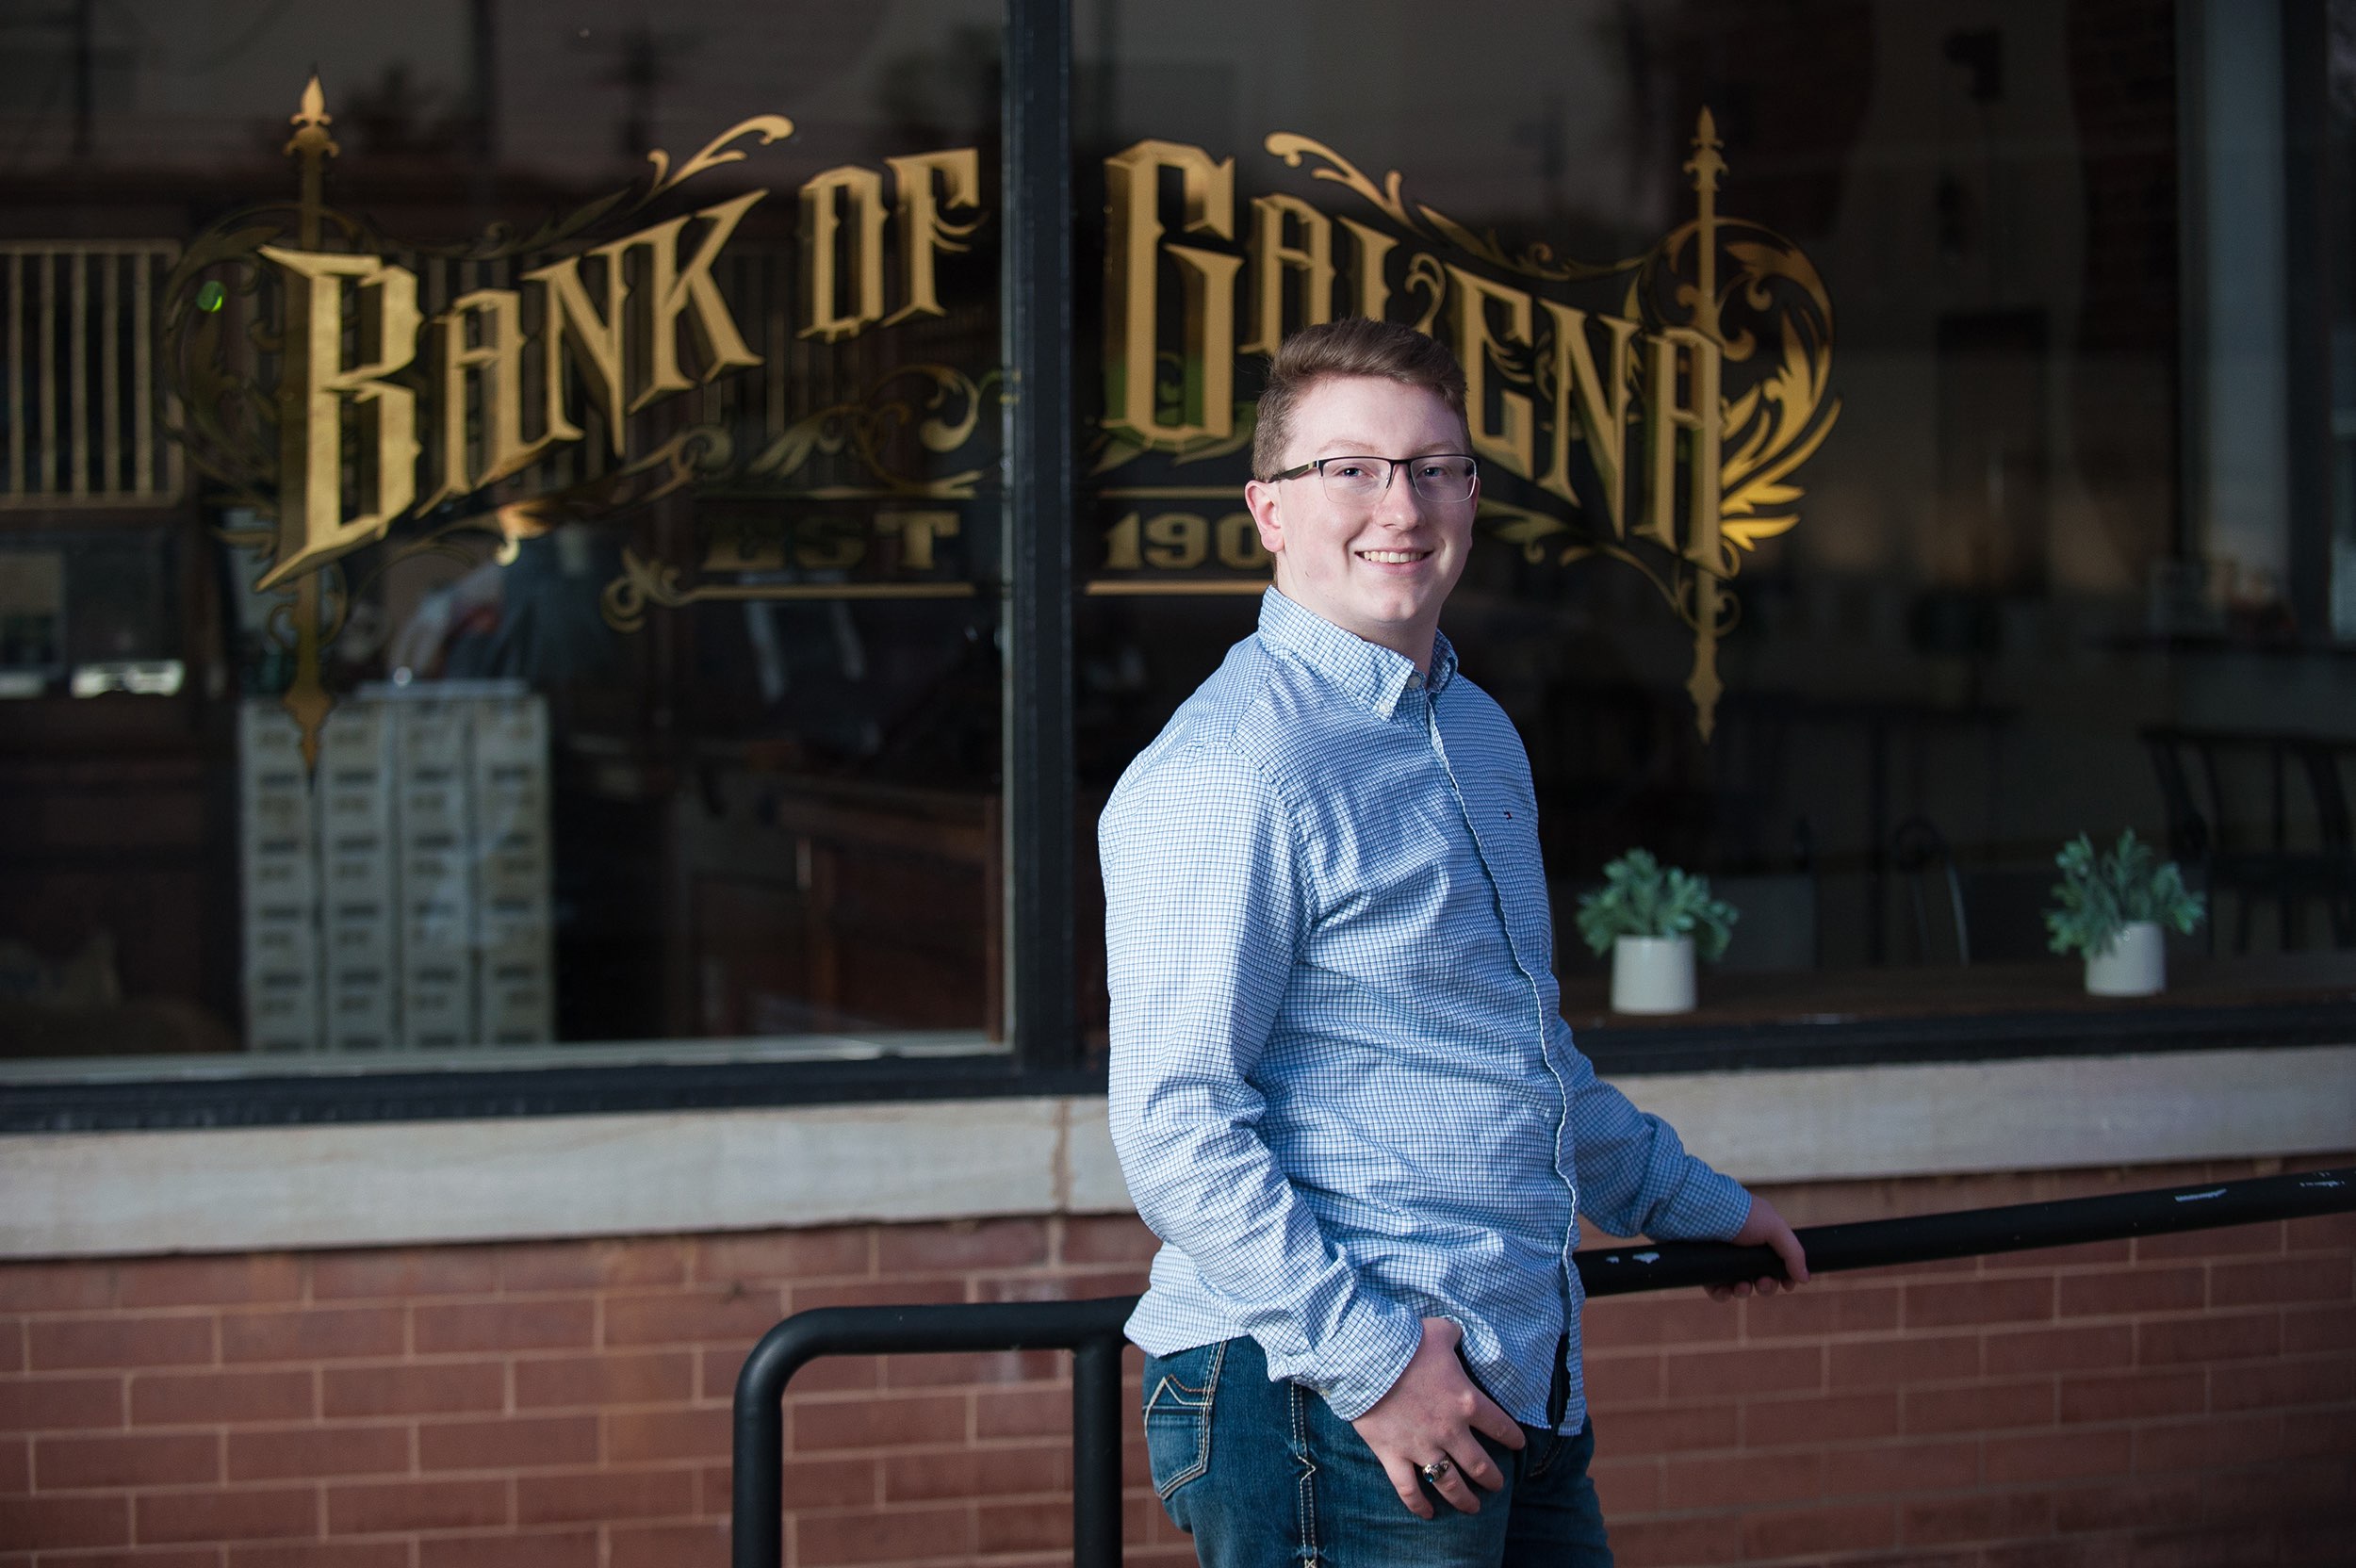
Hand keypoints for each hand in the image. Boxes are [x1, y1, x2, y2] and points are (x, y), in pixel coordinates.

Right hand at [1349, 1317, 1524, 1518]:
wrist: (1366, 1358)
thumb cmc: (1405, 1342)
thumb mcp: (1440, 1331)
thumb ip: (1455, 1335)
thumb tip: (1459, 1333)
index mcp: (1467, 1401)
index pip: (1501, 1427)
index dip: (1513, 1438)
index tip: (1519, 1445)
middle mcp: (1450, 1431)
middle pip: (1479, 1465)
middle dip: (1492, 1478)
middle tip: (1497, 1484)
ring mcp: (1421, 1447)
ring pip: (1450, 1483)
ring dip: (1465, 1499)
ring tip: (1473, 1508)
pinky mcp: (1394, 1455)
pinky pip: (1409, 1489)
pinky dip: (1419, 1505)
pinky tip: (1428, 1514)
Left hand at [1707, 1193, 1809, 1300]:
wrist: (1703, 1212)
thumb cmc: (1742, 1215)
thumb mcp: (1776, 1228)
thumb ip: (1794, 1253)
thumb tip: (1805, 1279)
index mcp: (1761, 1238)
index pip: (1777, 1264)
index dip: (1784, 1278)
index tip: (1788, 1286)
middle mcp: (1743, 1250)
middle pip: (1761, 1279)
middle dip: (1766, 1286)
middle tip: (1763, 1283)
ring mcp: (1724, 1260)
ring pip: (1740, 1287)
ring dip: (1744, 1291)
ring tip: (1741, 1286)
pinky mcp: (1706, 1269)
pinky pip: (1717, 1289)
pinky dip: (1722, 1294)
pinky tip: (1724, 1290)